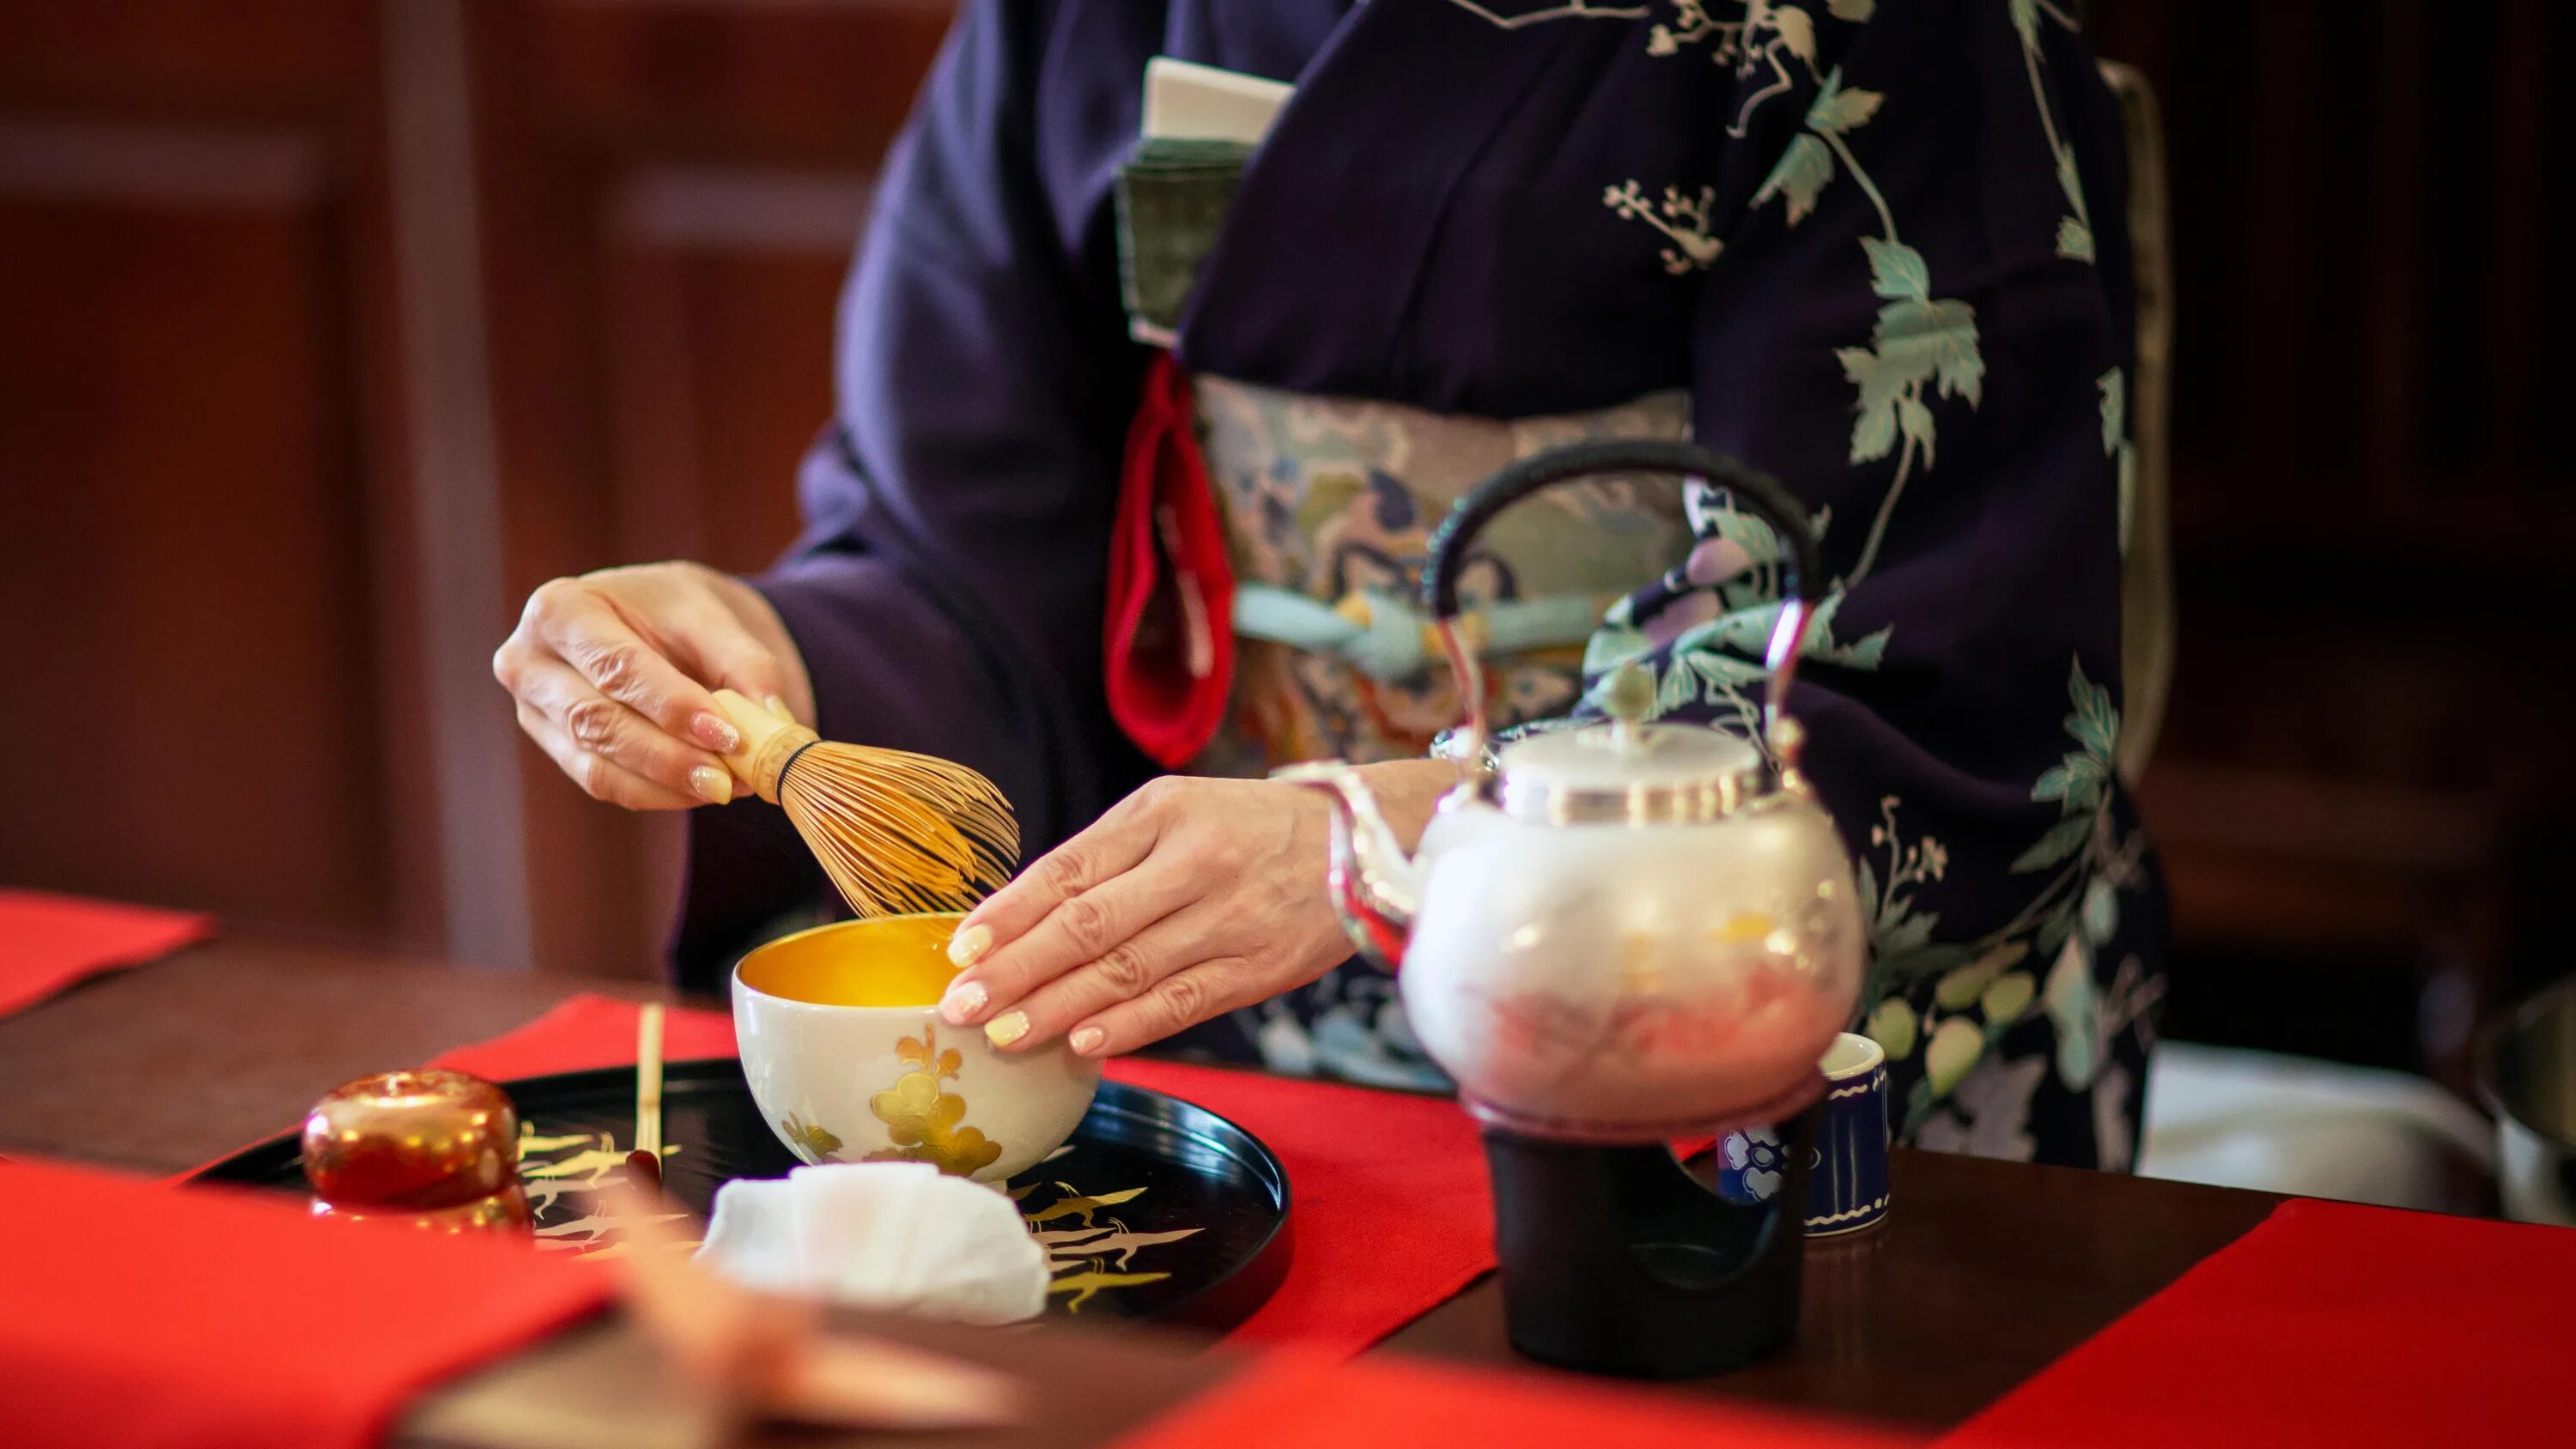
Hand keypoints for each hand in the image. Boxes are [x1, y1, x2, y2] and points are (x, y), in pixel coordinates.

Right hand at [493, 562, 812, 809]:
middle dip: (669, 756)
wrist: (660, 624)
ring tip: (731, 785)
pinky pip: (606, 785)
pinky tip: (706, 789)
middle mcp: (530, 661)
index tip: (728, 735)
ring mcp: (536, 713)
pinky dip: (661, 794)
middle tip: (732, 778)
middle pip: (596, 721)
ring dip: (668, 784)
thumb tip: (771, 725)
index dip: (671, 705)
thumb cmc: (679, 612)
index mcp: (561, 609)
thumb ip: (745, 666)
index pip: (615, 666)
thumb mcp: (715, 617)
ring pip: (597, 765)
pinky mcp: (558, 750)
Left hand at [934, 758, 1452, 1057]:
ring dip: (1058, 1008)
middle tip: (960, 1006)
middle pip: (1089, 925)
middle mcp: (1194, 862)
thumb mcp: (1177, 813)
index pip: (1070, 868)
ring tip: (1004, 1035)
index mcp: (1162, 813)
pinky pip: (1183, 1003)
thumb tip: (1021, 923)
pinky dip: (1130, 1026)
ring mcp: (1229, 917)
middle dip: (1017, 970)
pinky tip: (1084, 1044)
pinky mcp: (1259, 968)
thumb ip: (1108, 859)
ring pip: (1128, 971)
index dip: (1011, 912)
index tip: (959, 948)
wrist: (1364, 843)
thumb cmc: (1248, 828)